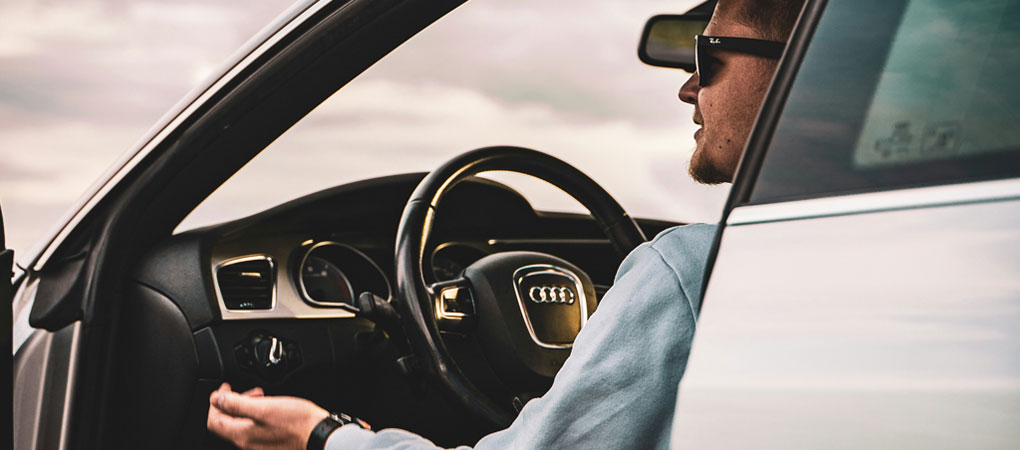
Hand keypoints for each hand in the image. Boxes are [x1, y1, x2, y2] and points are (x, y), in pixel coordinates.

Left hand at [207, 382, 328, 449]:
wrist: (319, 435)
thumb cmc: (296, 422)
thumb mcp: (264, 407)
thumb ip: (236, 404)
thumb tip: (216, 400)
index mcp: (242, 434)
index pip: (214, 421)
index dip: (215, 402)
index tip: (224, 389)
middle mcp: (247, 443)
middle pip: (227, 423)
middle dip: (232, 403)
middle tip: (248, 391)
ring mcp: (258, 444)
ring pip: (242, 424)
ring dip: (246, 407)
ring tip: (261, 396)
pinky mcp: (270, 443)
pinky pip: (255, 428)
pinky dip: (257, 415)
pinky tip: (269, 407)